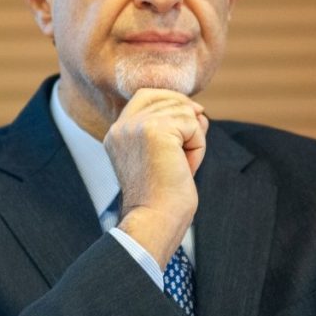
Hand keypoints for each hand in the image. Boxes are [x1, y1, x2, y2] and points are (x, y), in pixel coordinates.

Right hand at [104, 88, 208, 267]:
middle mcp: (122, 126)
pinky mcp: (155, 129)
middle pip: (169, 99)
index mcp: (116, 133)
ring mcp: (136, 125)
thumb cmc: (162, 199)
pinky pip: (194, 124)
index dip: (173, 102)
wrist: (155, 221)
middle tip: (185, 156)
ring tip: (181, 167)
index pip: (145, 95)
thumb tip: (198, 110)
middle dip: (188, 124)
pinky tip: (186, 167)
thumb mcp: (163, 157)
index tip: (191, 121)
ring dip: (194, 140)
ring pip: (184, 111)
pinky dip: (198, 147)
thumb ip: (174, 129)